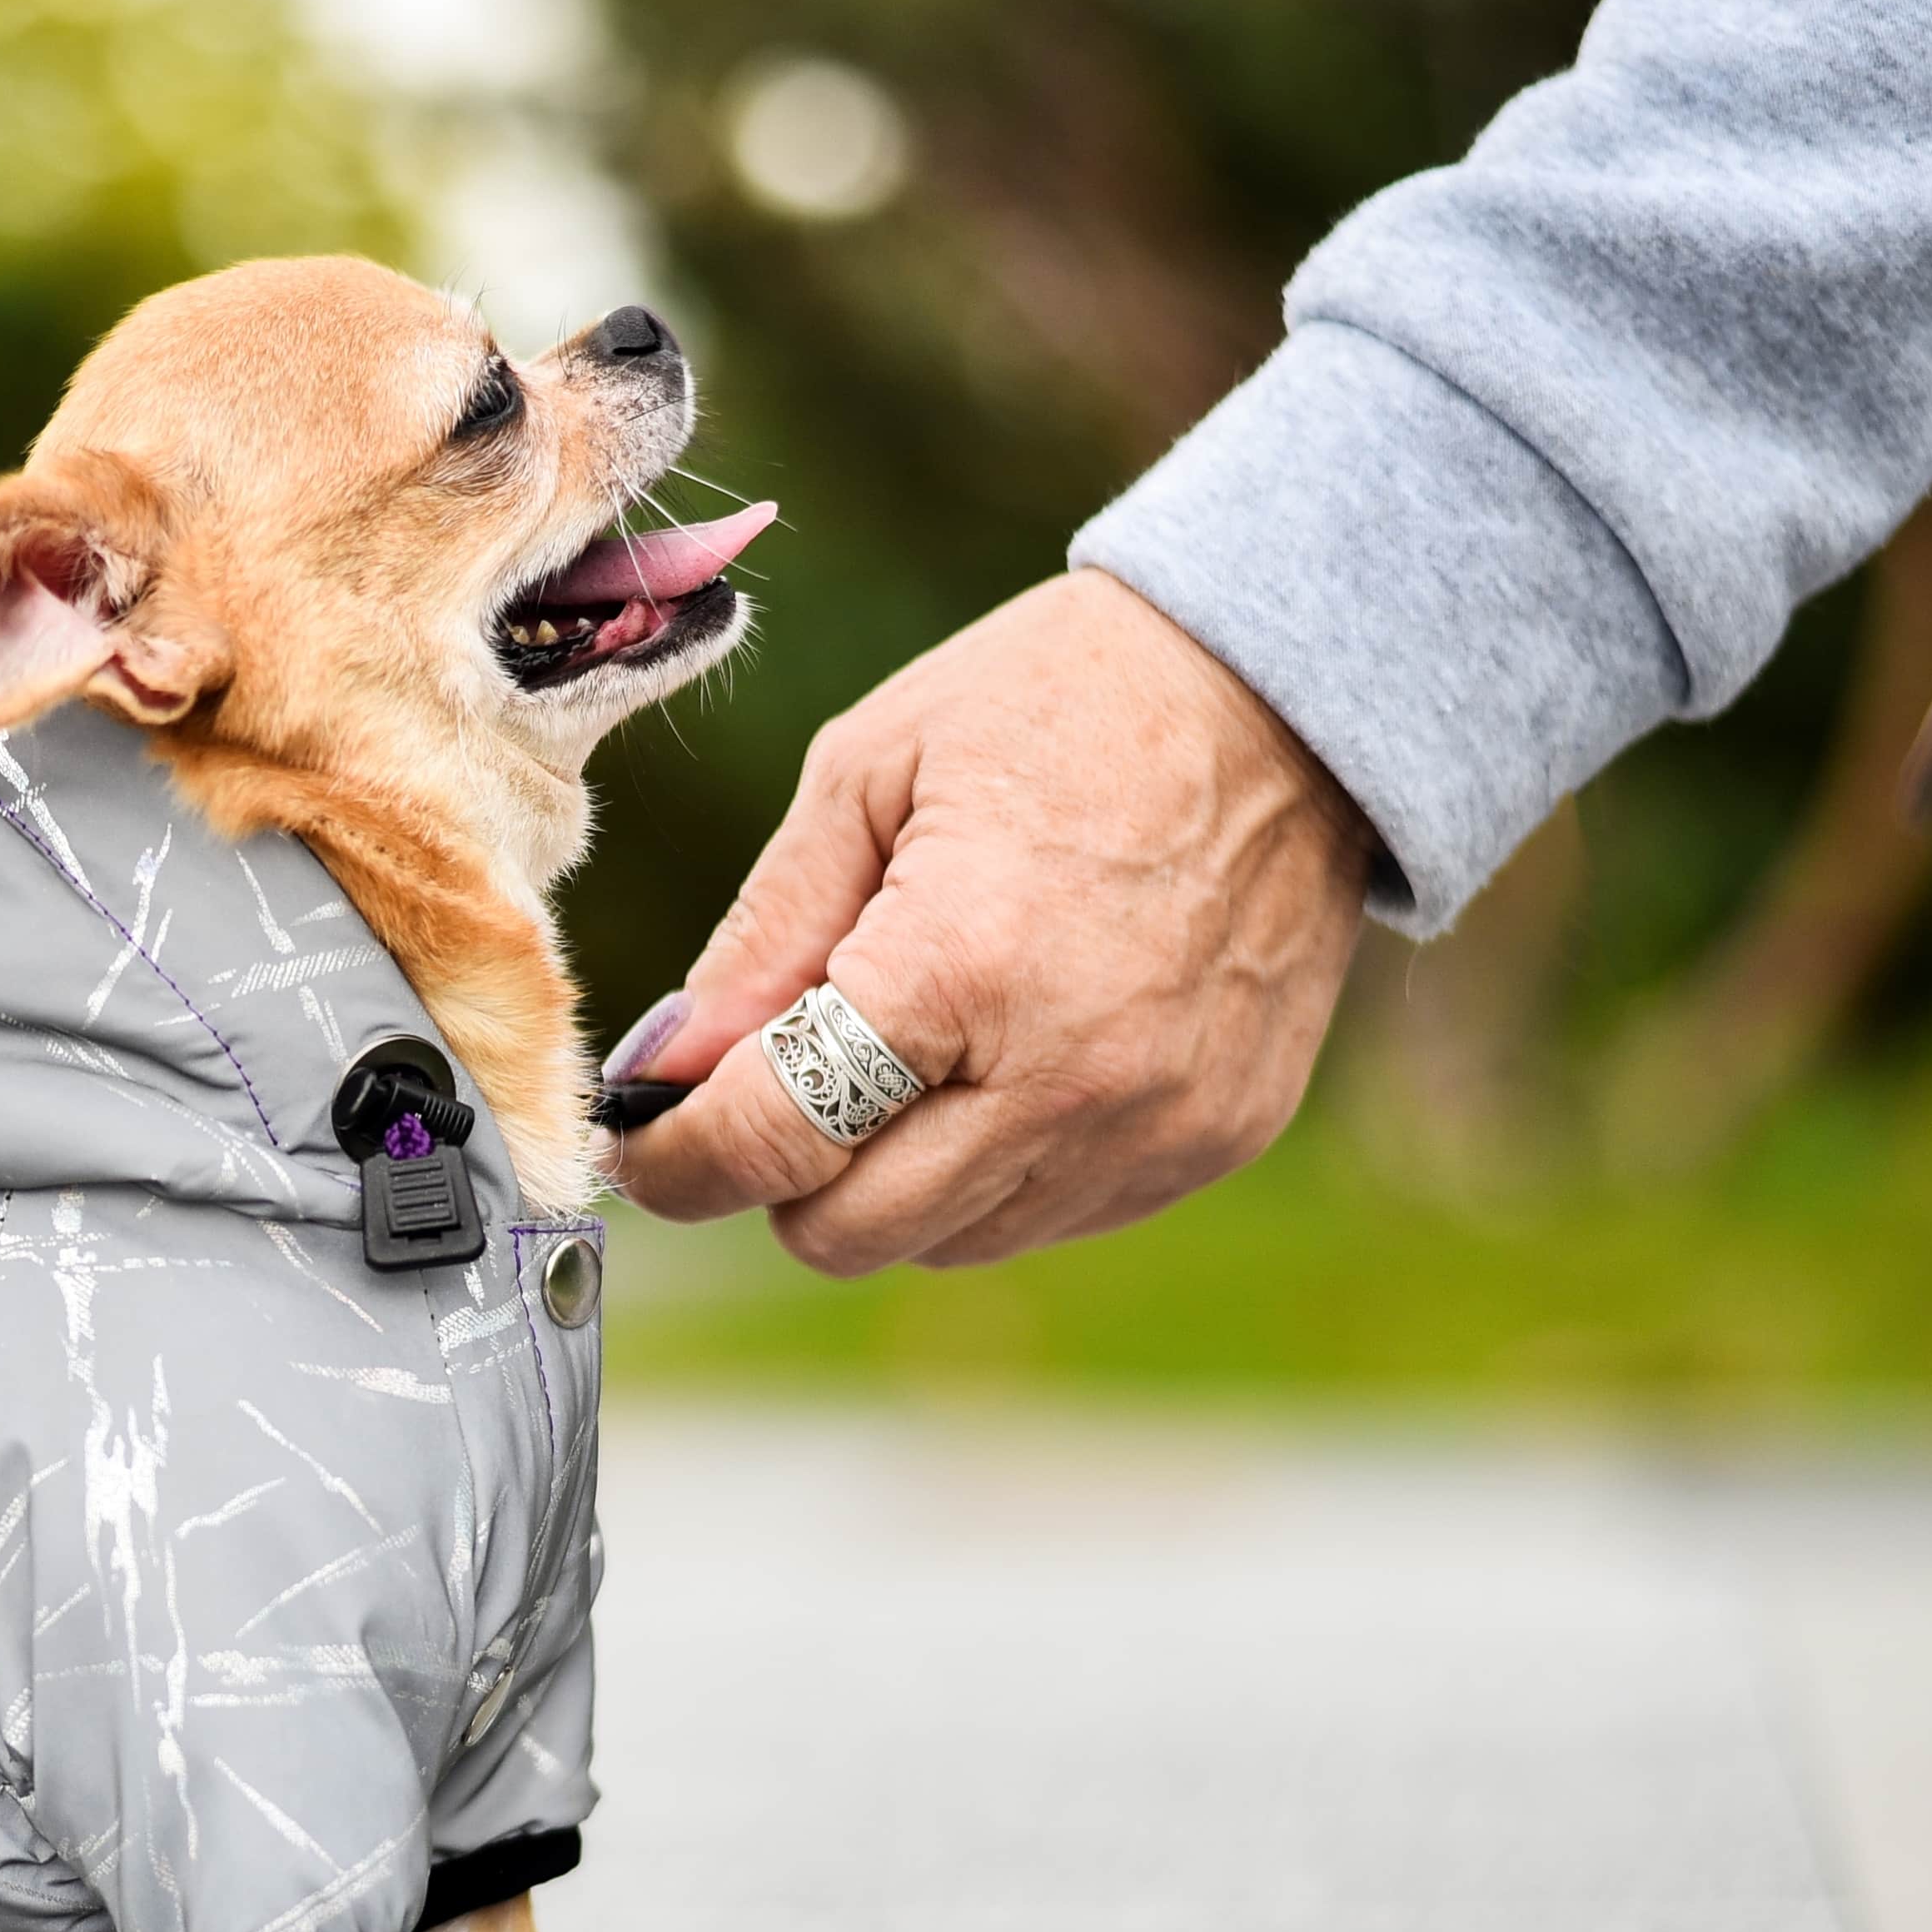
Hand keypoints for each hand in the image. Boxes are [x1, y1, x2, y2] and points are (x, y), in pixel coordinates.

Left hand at [606, 571, 1375, 1270]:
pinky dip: (996, 1167)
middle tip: (773, 1086)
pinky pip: (1054, 1214)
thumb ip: (761, 940)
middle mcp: (1064, 1076)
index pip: (772, 1140)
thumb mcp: (867, 773)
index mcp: (960, 967)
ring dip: (891, 1176)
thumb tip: (667, 1070)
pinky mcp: (1216, 1139)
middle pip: (848, 1234)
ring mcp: (1152, 1123)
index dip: (678, 1161)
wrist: (1291, 690)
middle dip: (780, 1176)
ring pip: (947, 1241)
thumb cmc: (1061, 703)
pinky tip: (1008, 1056)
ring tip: (912, 1047)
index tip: (640, 1144)